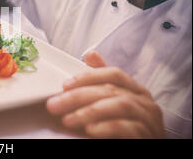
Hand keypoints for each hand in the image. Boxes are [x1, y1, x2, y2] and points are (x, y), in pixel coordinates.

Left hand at [46, 51, 164, 137]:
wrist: (140, 150)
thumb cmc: (125, 128)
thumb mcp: (110, 103)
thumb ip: (101, 82)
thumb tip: (91, 54)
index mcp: (136, 90)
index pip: (114, 74)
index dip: (89, 77)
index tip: (65, 85)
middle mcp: (145, 102)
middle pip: (111, 90)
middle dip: (78, 96)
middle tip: (55, 105)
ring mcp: (148, 120)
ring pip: (119, 106)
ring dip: (89, 111)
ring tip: (67, 120)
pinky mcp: (147, 136)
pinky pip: (125, 128)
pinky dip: (105, 127)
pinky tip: (89, 130)